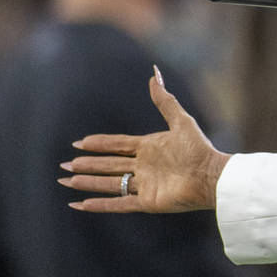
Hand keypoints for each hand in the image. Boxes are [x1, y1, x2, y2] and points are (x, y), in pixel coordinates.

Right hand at [59, 67, 229, 212]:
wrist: (212, 176)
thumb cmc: (199, 149)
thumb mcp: (180, 120)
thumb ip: (164, 99)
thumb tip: (154, 72)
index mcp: (149, 148)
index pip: (117, 145)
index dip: (98, 144)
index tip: (79, 143)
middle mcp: (144, 167)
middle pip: (108, 165)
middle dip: (86, 164)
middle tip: (65, 164)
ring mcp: (144, 185)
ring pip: (109, 184)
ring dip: (88, 182)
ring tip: (67, 181)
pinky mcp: (147, 202)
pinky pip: (119, 203)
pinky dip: (100, 204)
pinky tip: (82, 204)